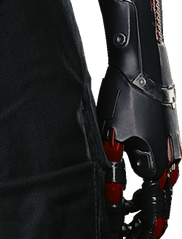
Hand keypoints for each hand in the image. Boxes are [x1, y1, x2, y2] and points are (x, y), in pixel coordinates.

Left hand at [99, 68, 180, 236]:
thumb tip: (113, 199)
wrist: (142, 64)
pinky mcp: (170, 131)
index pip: (155, 210)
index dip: (143, 226)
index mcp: (158, 166)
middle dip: (146, 211)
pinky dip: (152, 171)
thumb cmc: (126, 98)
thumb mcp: (111, 136)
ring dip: (149, 191)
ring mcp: (174, 145)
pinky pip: (164, 160)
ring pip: (164, 178)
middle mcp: (172, 159)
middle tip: (131, 220)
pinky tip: (139, 166)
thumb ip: (114, 171)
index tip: (131, 236)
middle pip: (161, 197)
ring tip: (132, 199)